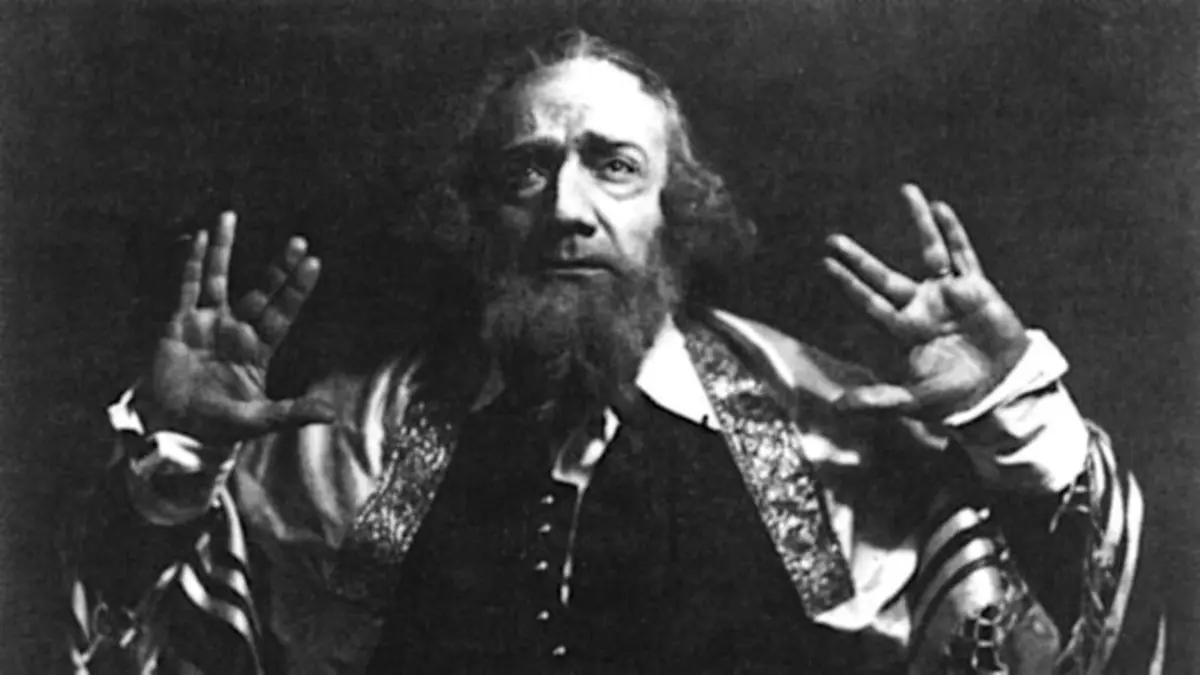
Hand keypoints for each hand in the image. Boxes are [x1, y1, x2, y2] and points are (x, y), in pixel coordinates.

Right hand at [137, 212, 334, 443]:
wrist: (174, 430)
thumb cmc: (218, 427)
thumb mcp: (260, 420)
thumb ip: (293, 412)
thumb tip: (331, 415)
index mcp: (259, 349)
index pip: (283, 312)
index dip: (296, 288)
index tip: (313, 261)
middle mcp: (236, 330)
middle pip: (261, 291)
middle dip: (278, 268)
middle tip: (298, 241)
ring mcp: (208, 324)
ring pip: (219, 278)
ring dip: (223, 249)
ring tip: (229, 216)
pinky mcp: (179, 324)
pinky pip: (187, 287)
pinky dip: (193, 263)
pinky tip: (199, 238)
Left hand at [823, 184, 1030, 419]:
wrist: (1001, 391)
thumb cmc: (955, 397)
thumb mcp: (913, 401)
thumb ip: (878, 400)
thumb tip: (839, 407)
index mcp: (904, 329)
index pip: (869, 301)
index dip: (849, 283)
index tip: (825, 264)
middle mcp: (921, 306)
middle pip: (884, 276)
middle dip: (859, 259)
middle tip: (833, 239)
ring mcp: (948, 294)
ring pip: (930, 251)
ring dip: (918, 223)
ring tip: (906, 191)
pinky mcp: (977, 289)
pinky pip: (964, 255)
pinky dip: (953, 232)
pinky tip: (940, 209)